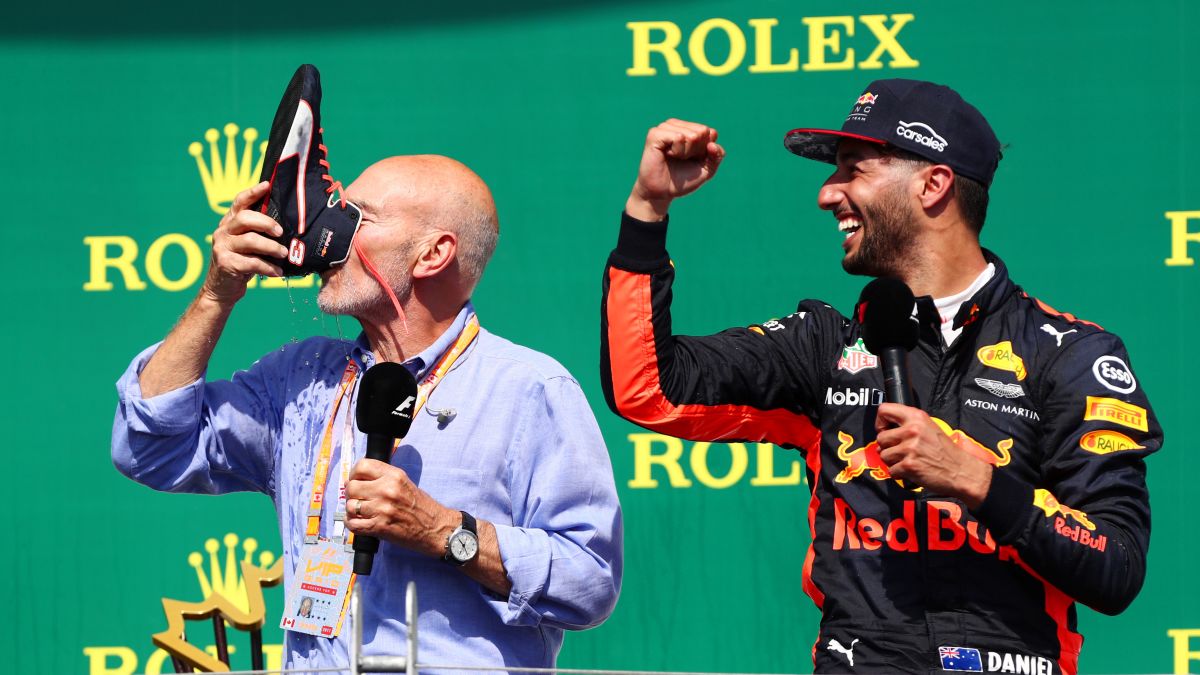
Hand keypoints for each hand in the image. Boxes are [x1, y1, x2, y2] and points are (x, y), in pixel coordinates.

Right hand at [201, 181, 288, 304]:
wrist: (222, 289)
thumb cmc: (240, 263)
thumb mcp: (246, 245)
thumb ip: (256, 232)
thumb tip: (284, 226)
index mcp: (229, 222)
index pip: (239, 202)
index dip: (253, 192)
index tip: (266, 185)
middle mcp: (223, 231)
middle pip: (245, 218)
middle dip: (267, 223)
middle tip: (281, 232)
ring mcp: (222, 247)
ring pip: (251, 240)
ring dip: (272, 248)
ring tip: (284, 254)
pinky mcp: (226, 263)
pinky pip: (252, 262)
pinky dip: (269, 268)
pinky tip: (278, 272)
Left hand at [345, 459, 457, 557]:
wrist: (435, 528)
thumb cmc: (422, 507)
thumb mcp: (405, 483)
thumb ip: (384, 478)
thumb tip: (356, 479)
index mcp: (395, 476)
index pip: (362, 466)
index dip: (354, 473)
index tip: (356, 479)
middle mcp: (387, 490)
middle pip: (352, 487)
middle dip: (351, 494)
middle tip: (358, 498)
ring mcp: (382, 509)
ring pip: (350, 506)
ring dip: (352, 511)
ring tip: (361, 512)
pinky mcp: (379, 527)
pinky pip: (352, 524)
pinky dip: (352, 524)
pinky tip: (359, 523)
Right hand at [625, 119, 724, 221]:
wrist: (662, 193)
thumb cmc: (682, 180)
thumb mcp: (706, 170)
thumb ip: (717, 156)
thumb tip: (712, 144)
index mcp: (688, 128)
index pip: (711, 133)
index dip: (705, 152)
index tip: (692, 160)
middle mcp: (677, 125)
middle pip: (702, 132)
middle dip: (696, 151)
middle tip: (681, 159)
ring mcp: (665, 127)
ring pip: (692, 135)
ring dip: (686, 153)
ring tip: (673, 157)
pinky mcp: (655, 134)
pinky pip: (679, 138)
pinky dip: (677, 151)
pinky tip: (667, 155)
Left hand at [874, 403, 992, 507]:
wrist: (961, 470)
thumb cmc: (944, 450)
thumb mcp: (928, 427)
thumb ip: (907, 425)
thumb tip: (882, 433)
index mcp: (916, 417)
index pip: (884, 410)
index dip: (880, 422)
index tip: (886, 430)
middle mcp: (912, 430)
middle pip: (880, 438)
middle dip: (887, 447)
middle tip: (901, 451)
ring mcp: (910, 448)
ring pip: (883, 455)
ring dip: (892, 461)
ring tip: (907, 460)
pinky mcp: (909, 465)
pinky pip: (891, 470)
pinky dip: (898, 473)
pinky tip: (910, 470)